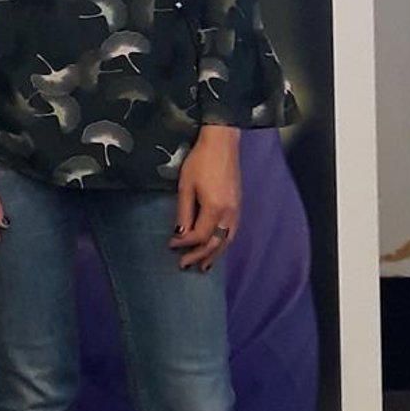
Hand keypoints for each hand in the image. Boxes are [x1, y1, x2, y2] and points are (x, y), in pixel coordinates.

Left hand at [170, 125, 241, 268]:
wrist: (222, 144)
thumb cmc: (201, 161)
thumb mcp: (186, 186)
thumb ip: (184, 212)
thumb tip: (181, 234)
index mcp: (216, 209)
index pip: (199, 236)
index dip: (184, 244)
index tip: (171, 245)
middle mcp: (230, 214)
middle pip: (215, 243)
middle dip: (199, 256)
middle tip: (184, 266)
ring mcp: (237, 211)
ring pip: (226, 241)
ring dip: (214, 255)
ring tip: (203, 266)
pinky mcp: (238, 206)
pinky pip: (231, 232)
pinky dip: (223, 244)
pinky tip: (216, 247)